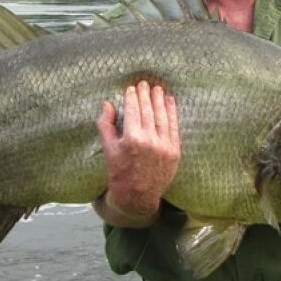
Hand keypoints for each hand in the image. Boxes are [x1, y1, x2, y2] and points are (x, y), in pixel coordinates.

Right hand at [93, 81, 179, 225]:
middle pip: (148, 111)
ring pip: (162, 117)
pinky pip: (174, 128)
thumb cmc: (119, 173)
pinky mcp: (174, 152)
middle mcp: (150, 141)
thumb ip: (106, 125)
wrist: (137, 197)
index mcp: (131, 140)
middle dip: (146, 95)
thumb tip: (107, 103)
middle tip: (145, 83)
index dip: (133, 97)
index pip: (133, 111)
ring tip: (157, 89)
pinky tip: (170, 101)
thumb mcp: (108, 149)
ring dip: (160, 100)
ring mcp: (164, 147)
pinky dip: (172, 113)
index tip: (131, 88)